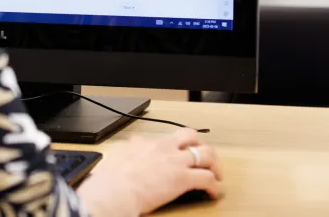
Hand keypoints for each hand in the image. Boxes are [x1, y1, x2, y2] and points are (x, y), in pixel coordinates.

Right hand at [76, 128, 222, 215]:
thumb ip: (129, 147)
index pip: (172, 136)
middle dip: (202, 147)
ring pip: (206, 155)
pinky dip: (213, 186)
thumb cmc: (112, 178)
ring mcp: (176, 162)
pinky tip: (212, 193)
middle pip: (193, 138)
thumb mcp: (119, 154)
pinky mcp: (183, 179)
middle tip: (205, 159)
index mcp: (149, 142)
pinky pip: (207, 179)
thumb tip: (131, 144)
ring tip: (216, 175)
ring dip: (214, 165)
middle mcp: (165, 148)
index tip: (182, 151)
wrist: (116, 190)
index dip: (181, 144)